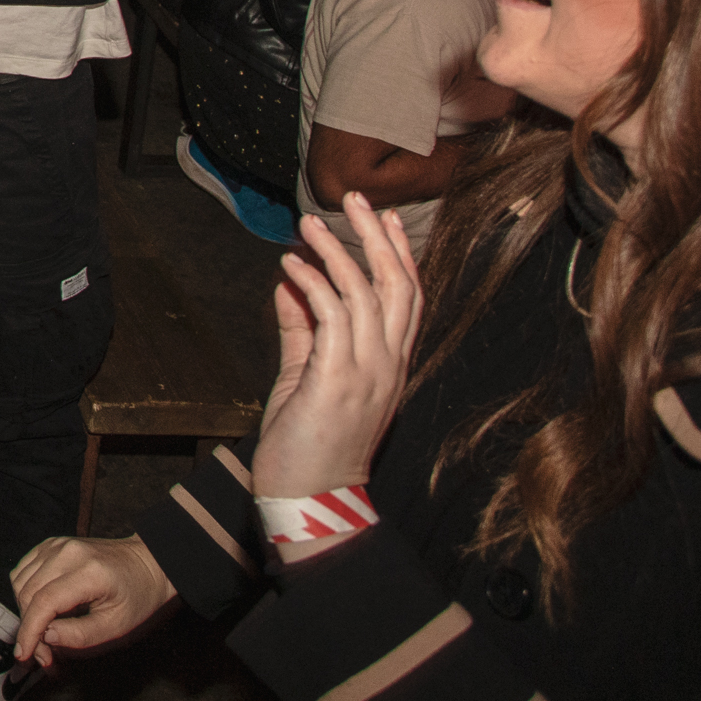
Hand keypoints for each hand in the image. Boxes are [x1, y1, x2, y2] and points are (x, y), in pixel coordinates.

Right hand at [10, 535, 176, 664]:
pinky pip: (23, 570)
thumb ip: (80, 634)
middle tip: (44, 653)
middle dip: (29, 628)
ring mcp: (57, 545)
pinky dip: (25, 593)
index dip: (29, 631)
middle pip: (28, 593)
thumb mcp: (117, 625)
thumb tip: (47, 637)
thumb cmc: (137, 595)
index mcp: (88, 572)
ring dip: (25, 612)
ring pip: (20, 581)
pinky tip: (41, 609)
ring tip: (44, 633)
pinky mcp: (51, 545)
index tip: (24, 655)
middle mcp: (68, 552)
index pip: (44, 601)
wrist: (147, 563)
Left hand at [255, 196, 422, 503]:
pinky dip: (311, 284)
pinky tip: (290, 265)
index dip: (403, 256)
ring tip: (309, 223)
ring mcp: (367, 374)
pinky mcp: (338, 382)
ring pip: (364, 294)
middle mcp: (388, 366)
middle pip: (397, 286)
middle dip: (379, 237)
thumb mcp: (306, 377)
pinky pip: (330, 318)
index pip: (410, 300)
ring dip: (336, 252)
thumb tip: (290, 284)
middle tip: (356, 198)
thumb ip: (302, 330)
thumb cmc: (307, 443)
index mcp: (390, 366)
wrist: (309, 501)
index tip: (390, 218)